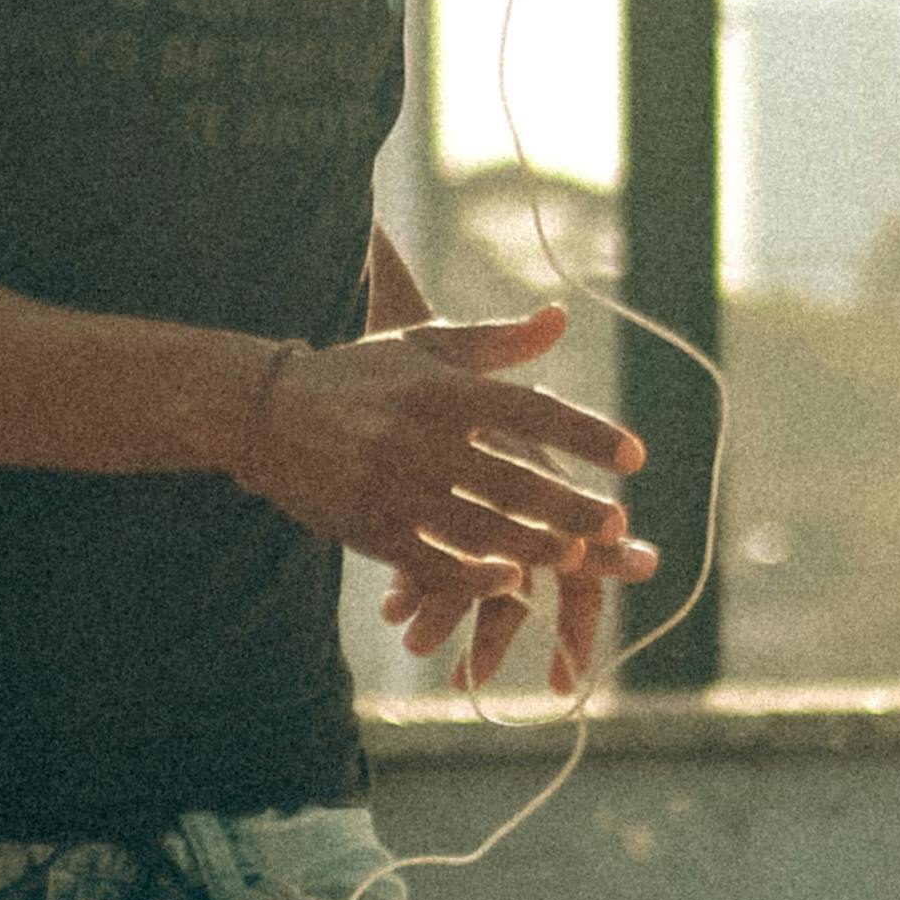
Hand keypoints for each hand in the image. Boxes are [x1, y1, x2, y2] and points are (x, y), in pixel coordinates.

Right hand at [240, 306, 653, 699]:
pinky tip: (509, 581)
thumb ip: (495, 342)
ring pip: (480, 528)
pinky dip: (474, 576)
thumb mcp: (424, 345)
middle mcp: (421, 437)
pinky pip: (432, 562)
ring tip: (573, 555)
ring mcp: (393, 486)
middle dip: (571, 507)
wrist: (263, 411)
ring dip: (533, 547)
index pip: (531, 411)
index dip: (587, 434)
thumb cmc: (358, 375)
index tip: (635, 455)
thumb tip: (561, 318)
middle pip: (514, 480)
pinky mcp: (368, 526)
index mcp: (443, 388)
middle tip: (614, 524)